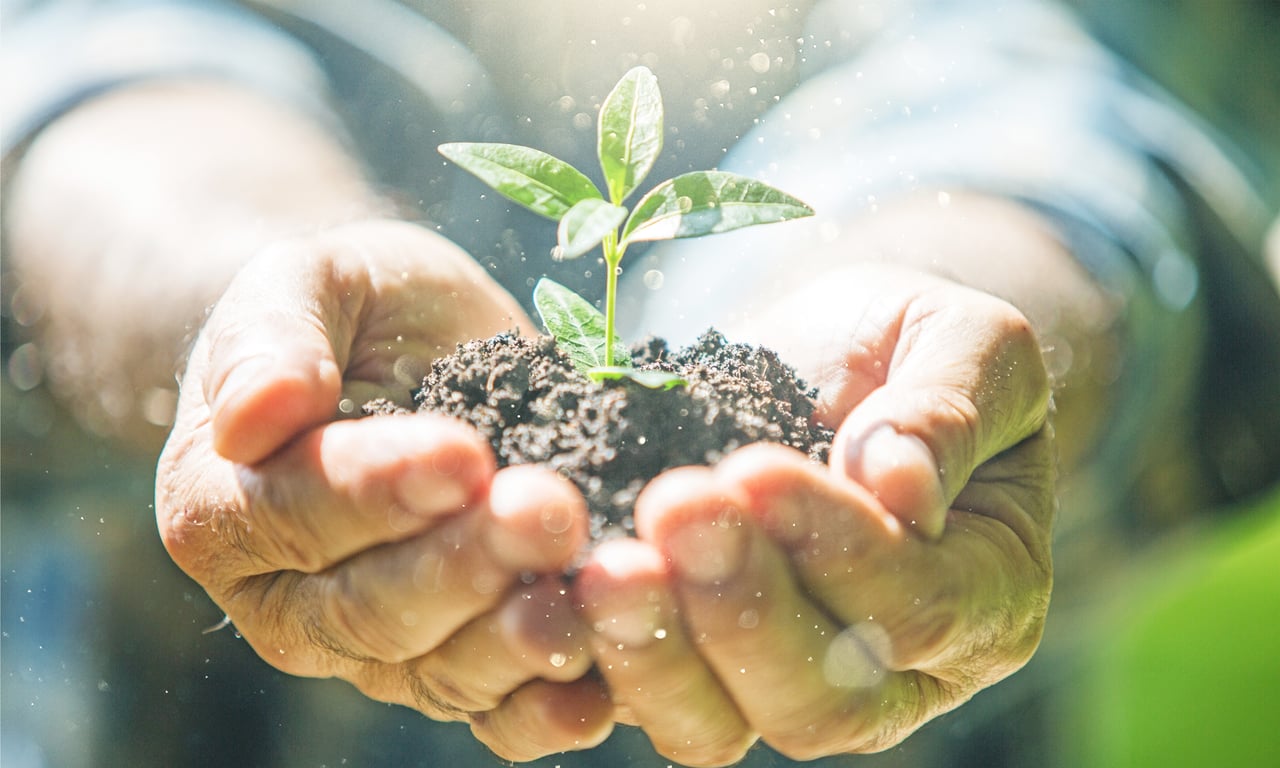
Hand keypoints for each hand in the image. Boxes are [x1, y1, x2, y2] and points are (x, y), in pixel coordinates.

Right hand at [155, 220, 613, 757]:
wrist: (410, 354)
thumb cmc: (352, 314)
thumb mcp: (306, 283)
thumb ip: (269, 338)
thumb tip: (256, 413)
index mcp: (226, 509)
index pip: (292, 513)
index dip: (377, 490)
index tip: (461, 452)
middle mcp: (291, 602)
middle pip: (371, 609)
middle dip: (468, 563)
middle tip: (548, 510)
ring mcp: (376, 649)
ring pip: (441, 670)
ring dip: (519, 639)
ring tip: (590, 588)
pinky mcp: (457, 669)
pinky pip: (495, 714)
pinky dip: (548, 711)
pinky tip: (602, 687)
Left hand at [574, 264, 1053, 763]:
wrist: (825, 358)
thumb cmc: (909, 345)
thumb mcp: (963, 342)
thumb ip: (951, 407)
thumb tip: (900, 486)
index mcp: (984, 596)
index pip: (917, 605)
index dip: (836, 548)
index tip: (754, 468)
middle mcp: (893, 671)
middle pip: (820, 696)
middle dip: (740, 608)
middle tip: (673, 507)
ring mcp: (783, 678)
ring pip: (720, 724)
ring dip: (658, 650)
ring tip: (604, 567)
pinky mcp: (693, 661)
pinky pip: (641, 696)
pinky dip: (594, 658)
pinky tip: (554, 590)